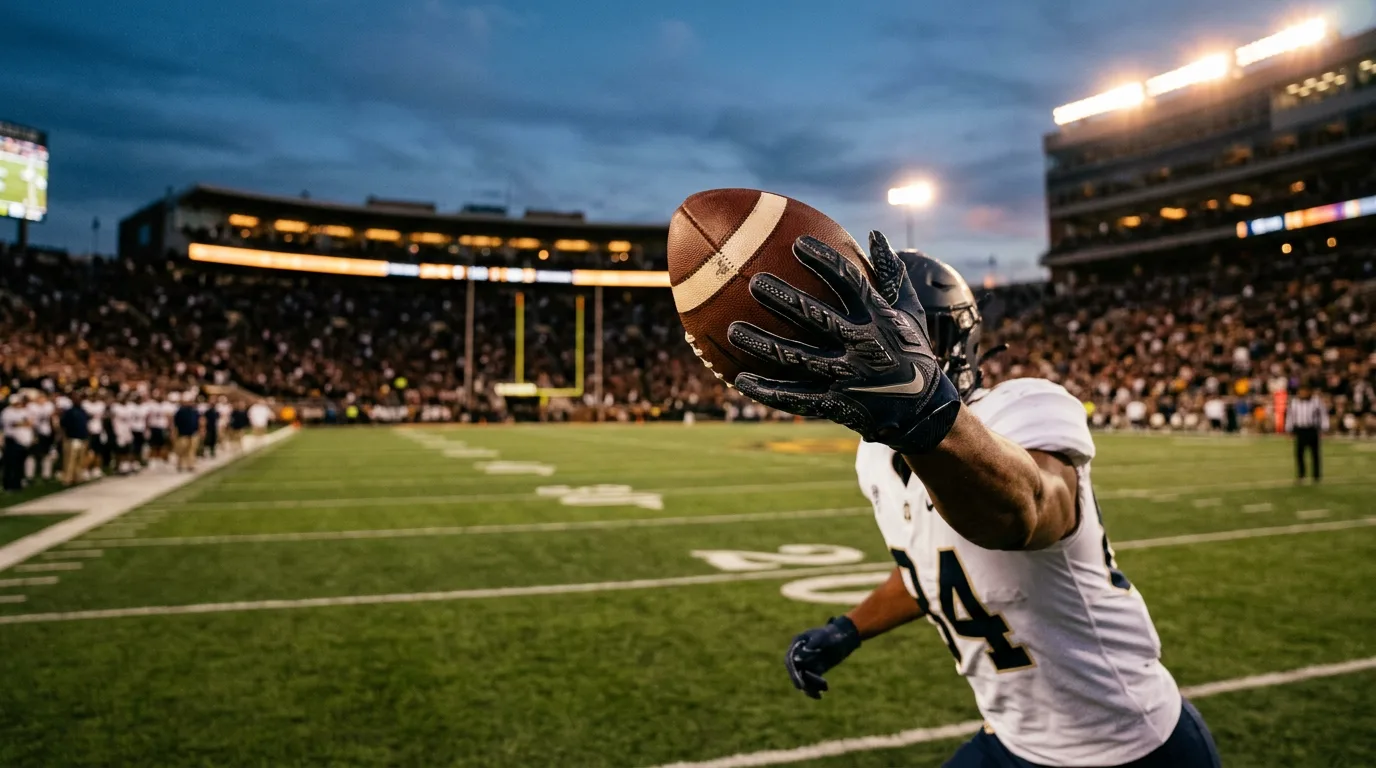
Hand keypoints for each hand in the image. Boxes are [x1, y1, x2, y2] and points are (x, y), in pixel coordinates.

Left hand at [728, 231, 960, 453]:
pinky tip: (739, 379)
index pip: (850, 282)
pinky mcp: (835, 405)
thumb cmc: (910, 352)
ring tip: (732, 329)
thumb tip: (874, 234)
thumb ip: (891, 275)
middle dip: (785, 300)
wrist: (924, 412)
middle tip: (755, 282)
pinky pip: (796, 397)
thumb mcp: (910, 313)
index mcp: (879, 319)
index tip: (798, 243)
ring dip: (763, 344)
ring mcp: (847, 378)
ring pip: (797, 358)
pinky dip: (767, 391)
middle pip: (816, 318)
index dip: (825, 261)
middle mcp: (862, 346)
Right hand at [785, 615, 860, 698]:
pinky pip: (813, 680)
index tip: (797, 679)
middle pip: (795, 670)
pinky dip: (815, 687)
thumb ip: (809, 648)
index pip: (790, 659)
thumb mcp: (821, 638)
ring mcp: (808, 661)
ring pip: (804, 677)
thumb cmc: (832, 634)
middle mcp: (800, 653)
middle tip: (804, 688)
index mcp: (798, 643)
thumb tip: (797, 660)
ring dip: (809, 686)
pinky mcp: (817, 668)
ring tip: (818, 692)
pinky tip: (821, 693)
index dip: (793, 671)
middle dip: (800, 680)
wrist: (845, 636)